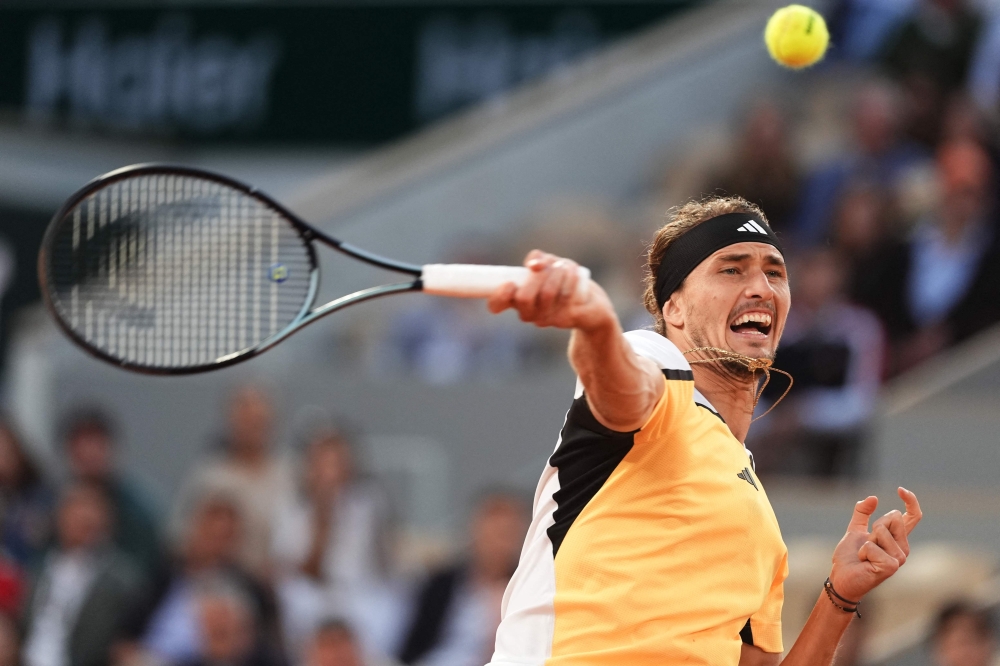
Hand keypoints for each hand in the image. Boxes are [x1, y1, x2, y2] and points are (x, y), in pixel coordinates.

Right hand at [486, 250, 615, 331]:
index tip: (511, 283)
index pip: (496, 305)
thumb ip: (537, 259)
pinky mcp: (569, 318)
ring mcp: (549, 319)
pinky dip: (571, 276)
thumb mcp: (548, 265)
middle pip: (523, 298)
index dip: (499, 296)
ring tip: (564, 266)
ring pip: (546, 293)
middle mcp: (530, 314)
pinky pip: (567, 294)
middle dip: (536, 277)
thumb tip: (534, 265)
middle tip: (547, 267)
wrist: (591, 303)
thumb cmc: (564, 281)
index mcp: (517, 302)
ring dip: (556, 272)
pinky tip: (575, 272)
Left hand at [828, 487, 921, 601]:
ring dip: (867, 540)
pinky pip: (872, 545)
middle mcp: (902, 549)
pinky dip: (863, 551)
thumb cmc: (850, 557)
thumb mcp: (855, 530)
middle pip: (893, 517)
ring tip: (865, 555)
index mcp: (897, 539)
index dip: (911, 501)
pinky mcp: (891, 566)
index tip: (900, 489)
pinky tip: (865, 563)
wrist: (842, 578)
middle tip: (866, 544)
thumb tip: (873, 498)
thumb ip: (862, 513)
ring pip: (881, 530)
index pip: (913, 518)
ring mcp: (899, 559)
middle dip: (874, 525)